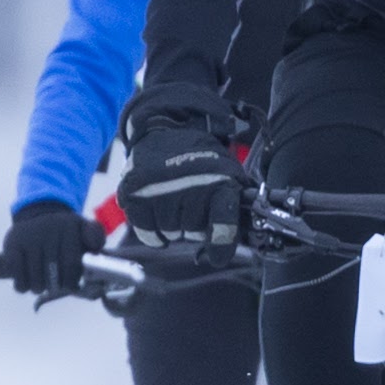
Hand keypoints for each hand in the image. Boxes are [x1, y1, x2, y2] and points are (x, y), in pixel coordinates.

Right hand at [0, 198, 101, 300]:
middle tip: (55, 286)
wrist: (37, 219)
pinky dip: (21, 284)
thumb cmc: (66, 234)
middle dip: (55, 285)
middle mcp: (48, 227)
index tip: (70, 286)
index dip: (71, 280)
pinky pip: (16, 273)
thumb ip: (95, 237)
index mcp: (69, 225)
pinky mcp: (11, 243)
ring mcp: (28, 235)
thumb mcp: (84, 230)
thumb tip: (95, 246)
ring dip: (39, 287)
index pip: (72, 262)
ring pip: (35, 277)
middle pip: (53, 273)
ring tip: (41, 284)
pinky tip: (25, 283)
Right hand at [114, 97, 244, 251]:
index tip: (218, 255)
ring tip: (174, 203)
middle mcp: (187, 183)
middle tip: (191, 207)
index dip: (222, 241)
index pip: (222, 219)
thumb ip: (237, 202)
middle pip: (193, 232)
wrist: (166, 128)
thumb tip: (250, 235)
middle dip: (194, 227)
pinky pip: (146, 232)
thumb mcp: (228, 172)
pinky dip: (153, 231)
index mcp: (216, 179)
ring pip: (169, 233)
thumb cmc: (199, 157)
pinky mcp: (133, 193)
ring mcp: (157, 189)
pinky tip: (158, 213)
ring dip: (173, 227)